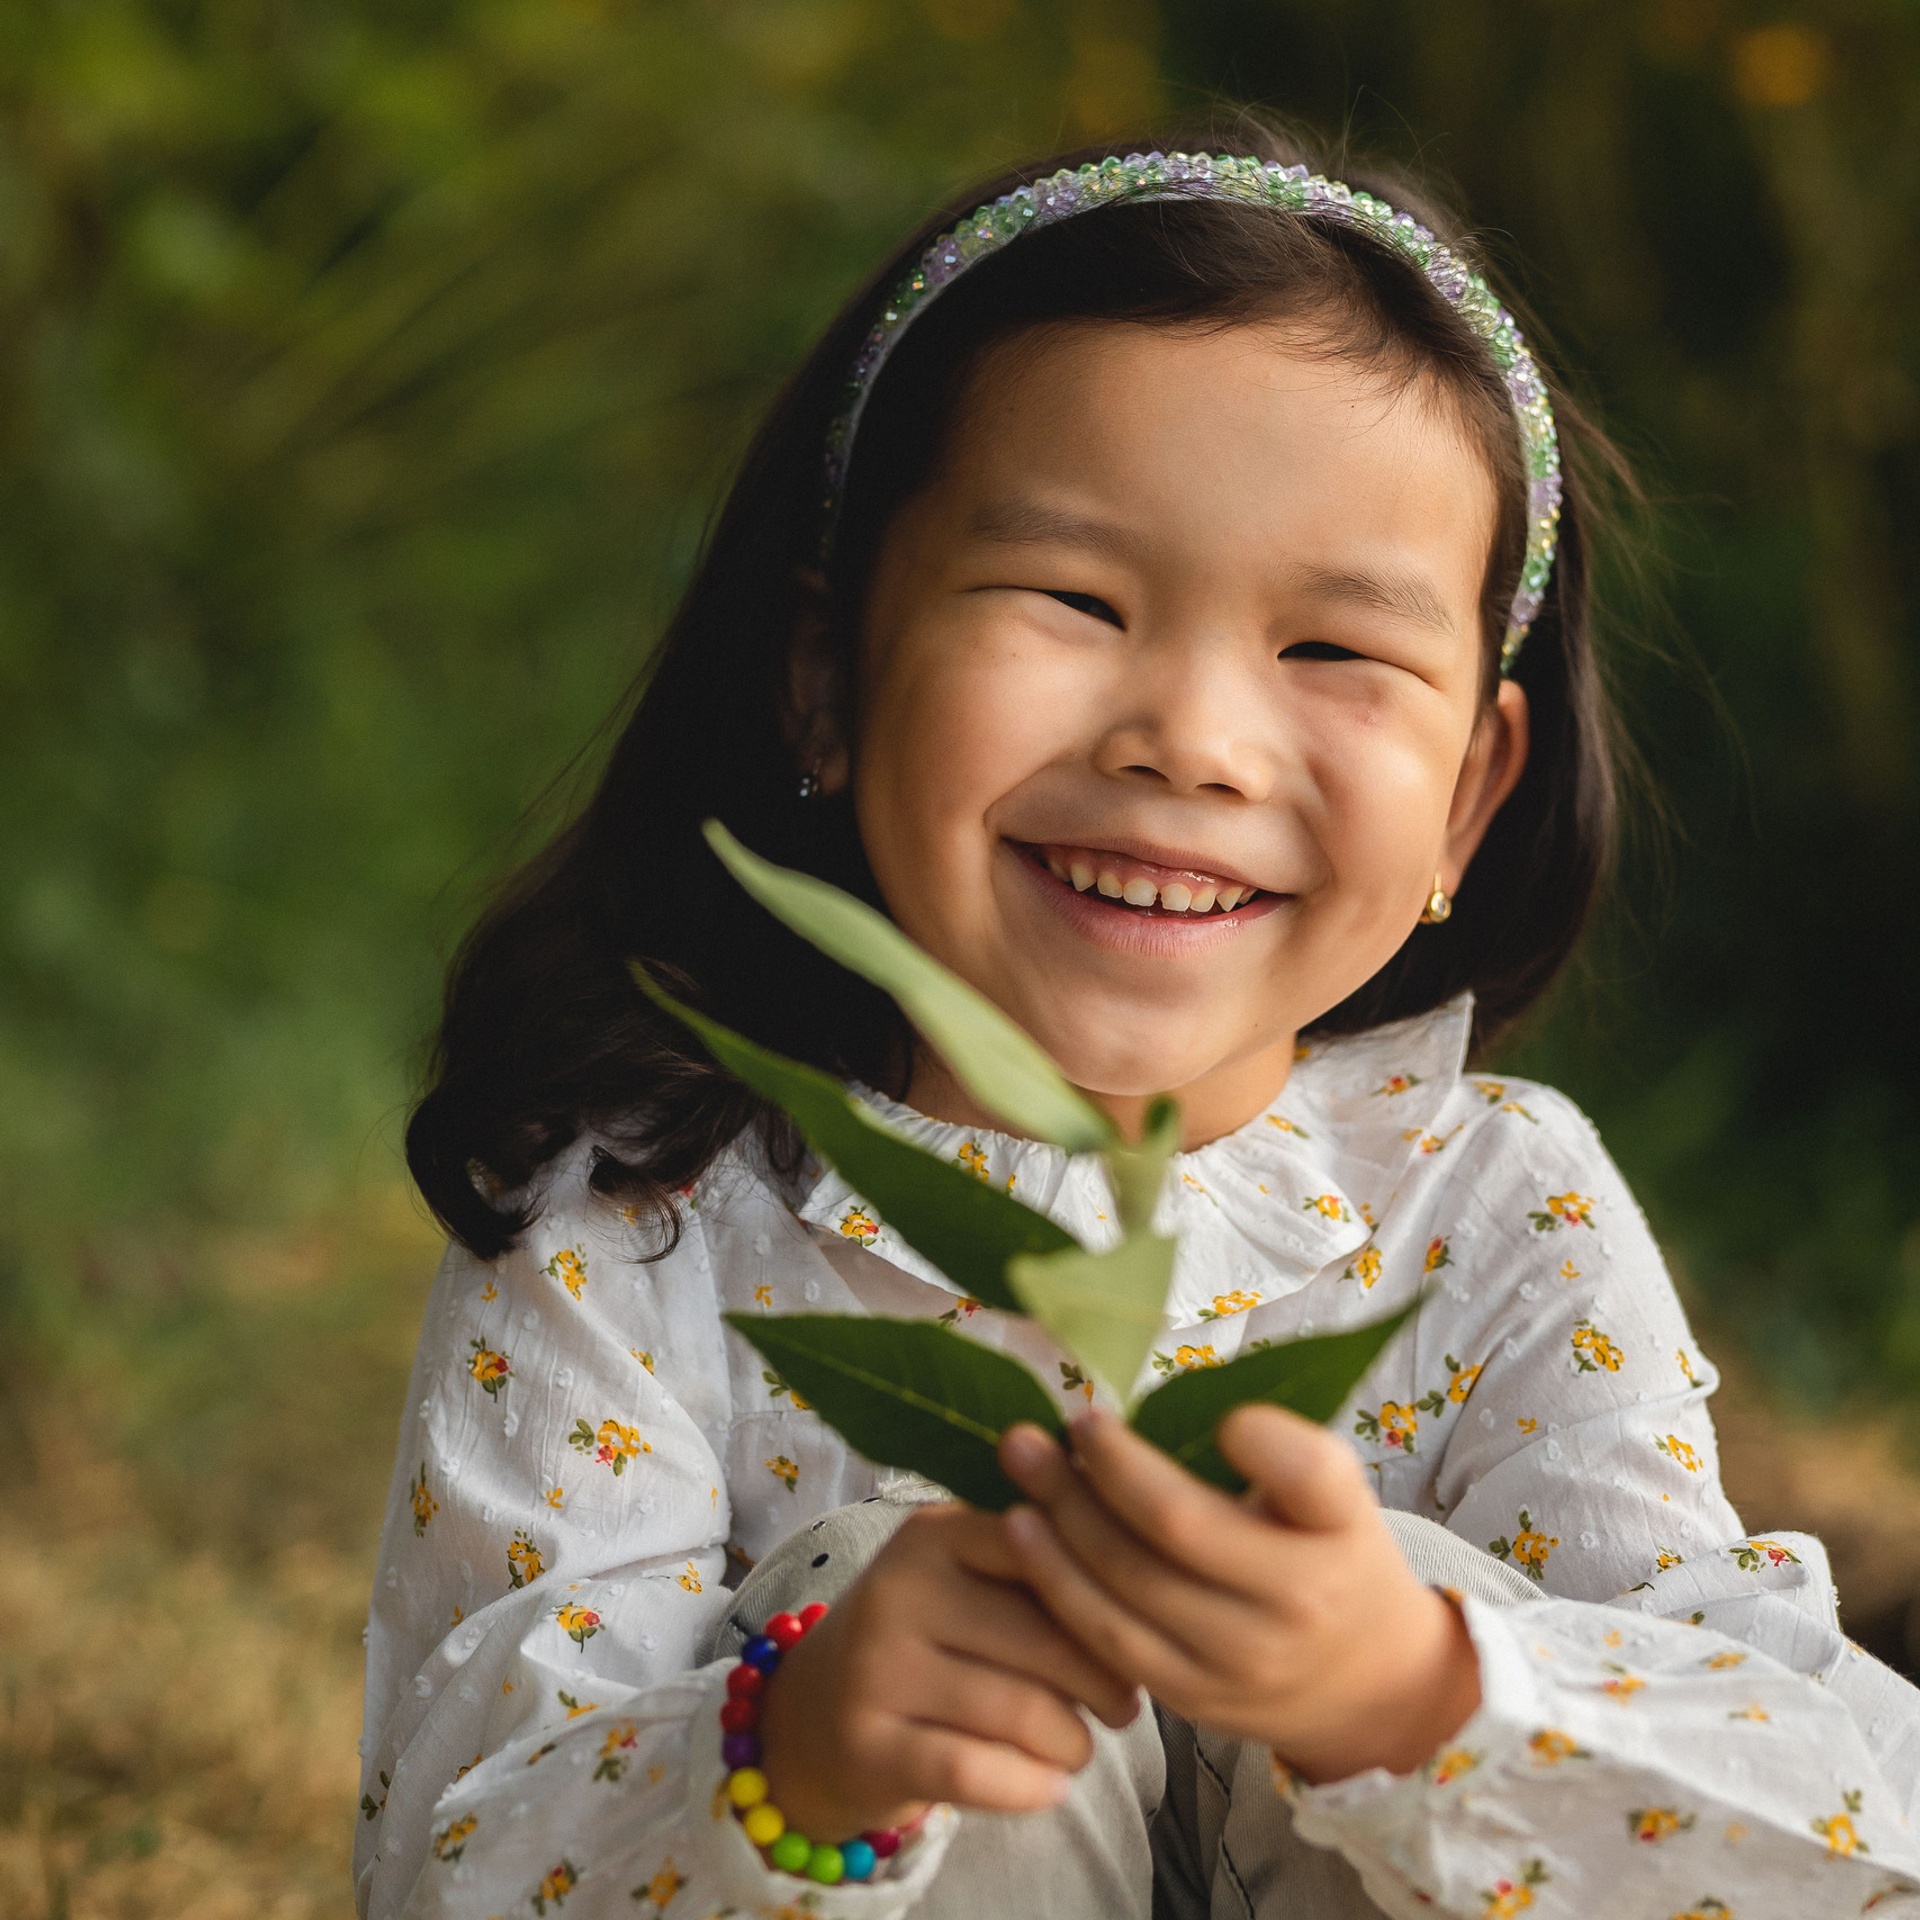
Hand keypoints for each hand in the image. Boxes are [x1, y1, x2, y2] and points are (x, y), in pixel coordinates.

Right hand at [756, 1502, 1140, 1839]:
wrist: (816, 1714)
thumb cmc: (929, 1637)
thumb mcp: (968, 1578)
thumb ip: (1042, 1561)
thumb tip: (1152, 1560)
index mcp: (934, 1532)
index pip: (1047, 1548)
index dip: (1106, 1596)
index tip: (1136, 1626)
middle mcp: (897, 1589)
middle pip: (1044, 1639)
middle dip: (1104, 1681)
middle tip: (1125, 1703)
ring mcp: (876, 1669)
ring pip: (1020, 1711)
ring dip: (1073, 1742)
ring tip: (1081, 1744)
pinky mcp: (868, 1745)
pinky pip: (977, 1771)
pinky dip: (1031, 1786)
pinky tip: (1048, 1786)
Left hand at [998, 1405, 1480, 1783]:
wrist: (1365, 1685)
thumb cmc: (1331, 1554)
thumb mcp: (1338, 1495)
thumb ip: (1280, 1451)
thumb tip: (1179, 1412)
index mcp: (1340, 1528)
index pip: (1305, 1473)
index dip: (1255, 1435)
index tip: (1210, 1408)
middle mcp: (1298, 1602)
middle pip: (1177, 1526)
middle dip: (1103, 1466)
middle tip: (1060, 1421)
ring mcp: (1240, 1662)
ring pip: (1128, 1585)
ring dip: (1061, 1519)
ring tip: (1020, 1462)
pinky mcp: (1192, 1698)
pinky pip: (1108, 1640)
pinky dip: (1057, 1582)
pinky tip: (1022, 1533)